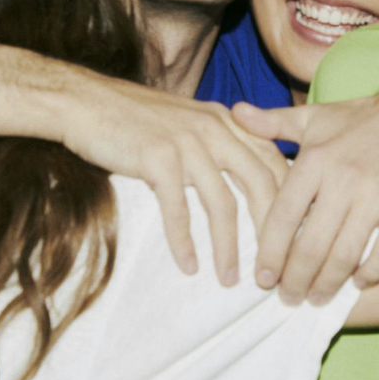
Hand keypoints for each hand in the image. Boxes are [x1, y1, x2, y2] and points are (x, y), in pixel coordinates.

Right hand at [62, 74, 287, 285]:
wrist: (86, 101)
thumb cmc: (135, 118)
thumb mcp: (190, 120)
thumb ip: (221, 141)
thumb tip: (248, 179)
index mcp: (227, 120)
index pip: (274, 161)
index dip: (289, 201)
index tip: (292, 237)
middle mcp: (214, 128)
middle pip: (261, 184)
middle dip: (271, 231)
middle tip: (271, 268)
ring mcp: (186, 142)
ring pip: (223, 203)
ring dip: (228, 247)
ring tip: (229, 279)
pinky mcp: (157, 158)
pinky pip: (178, 208)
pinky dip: (184, 241)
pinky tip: (188, 265)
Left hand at [232, 91, 378, 304]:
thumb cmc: (358, 119)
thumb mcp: (312, 118)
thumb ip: (271, 122)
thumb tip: (234, 112)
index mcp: (315, 160)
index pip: (283, 217)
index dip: (270, 253)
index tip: (262, 278)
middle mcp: (343, 179)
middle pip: (312, 245)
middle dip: (296, 279)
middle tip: (288, 298)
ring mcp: (377, 195)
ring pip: (345, 255)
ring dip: (328, 284)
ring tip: (316, 298)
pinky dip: (370, 273)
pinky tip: (357, 283)